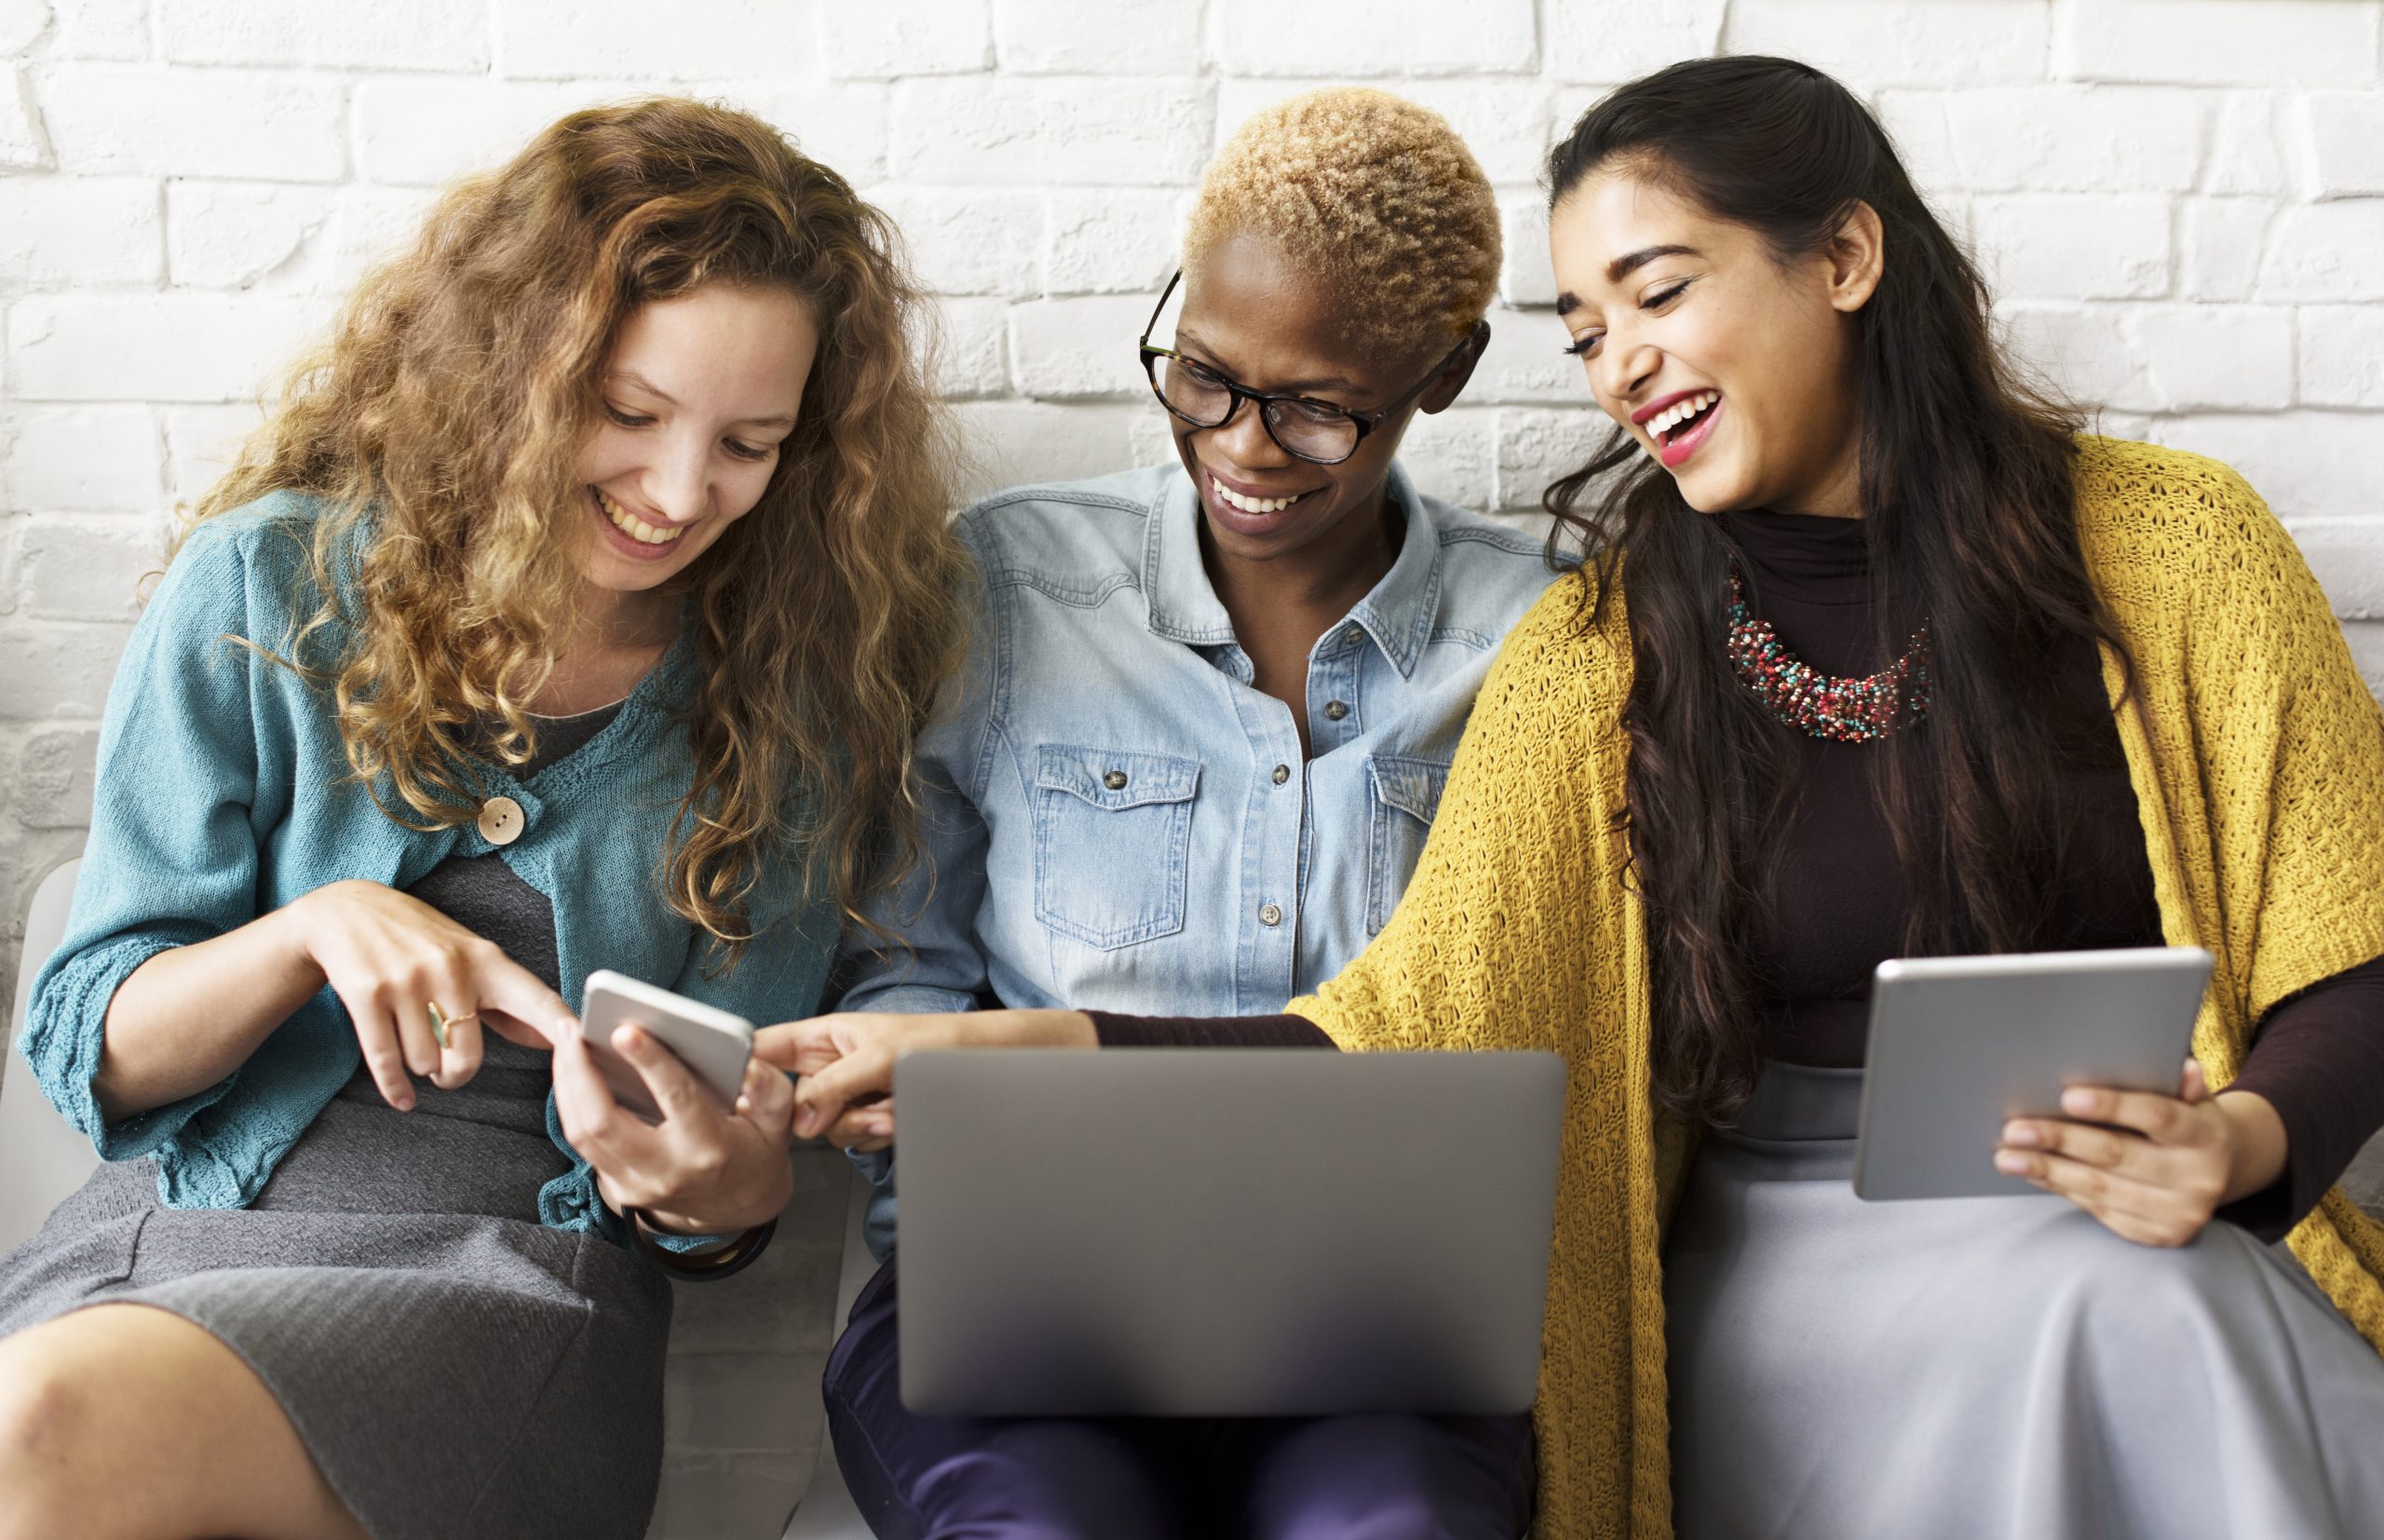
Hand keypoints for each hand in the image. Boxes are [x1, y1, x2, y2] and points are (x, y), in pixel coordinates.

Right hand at [286, 879, 569, 1109]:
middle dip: (457, 1074)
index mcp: (485, 959)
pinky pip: (386, 1061)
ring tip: (417, 1049)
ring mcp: (407, 980)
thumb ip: (509, 1003)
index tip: (580, 1045)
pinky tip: (402, 1097)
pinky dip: (395, 1088)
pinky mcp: (367, 994)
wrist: (346, 912)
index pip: (533, 997)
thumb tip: (552, 1040)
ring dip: (422, 1069)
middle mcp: (451, 968)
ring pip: (425, 1062)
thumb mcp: (469, 958)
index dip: (558, 1023)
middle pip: (468, 1056)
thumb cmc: (420, 941)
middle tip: (447, 1069)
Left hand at [552, 1021, 796, 1234]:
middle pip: (603, 1122)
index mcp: (708, 1149)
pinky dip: (571, 1102)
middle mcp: (665, 1170)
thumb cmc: (756, 1150)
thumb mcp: (778, 1120)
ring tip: (564, 1040)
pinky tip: (571, 1069)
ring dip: (566, 1083)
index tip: (626, 1030)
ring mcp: (636, 1185)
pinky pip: (582, 1142)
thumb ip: (768, 1089)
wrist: (738, 1206)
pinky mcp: (617, 1188)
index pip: (675, 1100)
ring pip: (582, 1133)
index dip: (650, 1063)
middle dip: (579, 1071)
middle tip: (570, 1029)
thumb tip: (748, 1065)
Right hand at [754, 1008, 1096, 1149]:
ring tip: (895, 1106)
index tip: (740, 1094)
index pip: (766, 1050)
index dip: (745, 1070)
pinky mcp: (869, 1118)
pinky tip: (901, 1117)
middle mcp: (829, 1066)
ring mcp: (848, 1096)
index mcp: (823, 1035)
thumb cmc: (938, 1043)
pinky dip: (878, 1134)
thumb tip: (799, 1121)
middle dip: (830, 1112)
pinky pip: (853, 1140)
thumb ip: (834, 1087)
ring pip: (826, 1129)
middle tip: (867, 1106)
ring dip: (862, 1125)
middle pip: (794, 1104)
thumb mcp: (881, 1059)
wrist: (985, 1066)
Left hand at [1994, 1060, 2288, 1246]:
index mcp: (2207, 1136)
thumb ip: (2181, 1084)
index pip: (2158, 1116)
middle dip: (2059, 1140)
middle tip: (2014, 1129)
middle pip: (2117, 1155)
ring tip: (2007, 1155)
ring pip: (2100, 1187)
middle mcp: (2198, 1179)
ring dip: (2047, 1169)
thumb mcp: (2193, 1099)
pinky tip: (2033, 1173)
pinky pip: (2098, 1208)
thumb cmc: (2189, 1121)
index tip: (2066, 1096)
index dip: (2112, 1106)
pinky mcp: (2156, 1235)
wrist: (2219, 1172)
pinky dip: (2060, 1188)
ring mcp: (2177, 1213)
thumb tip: (2180, 1067)